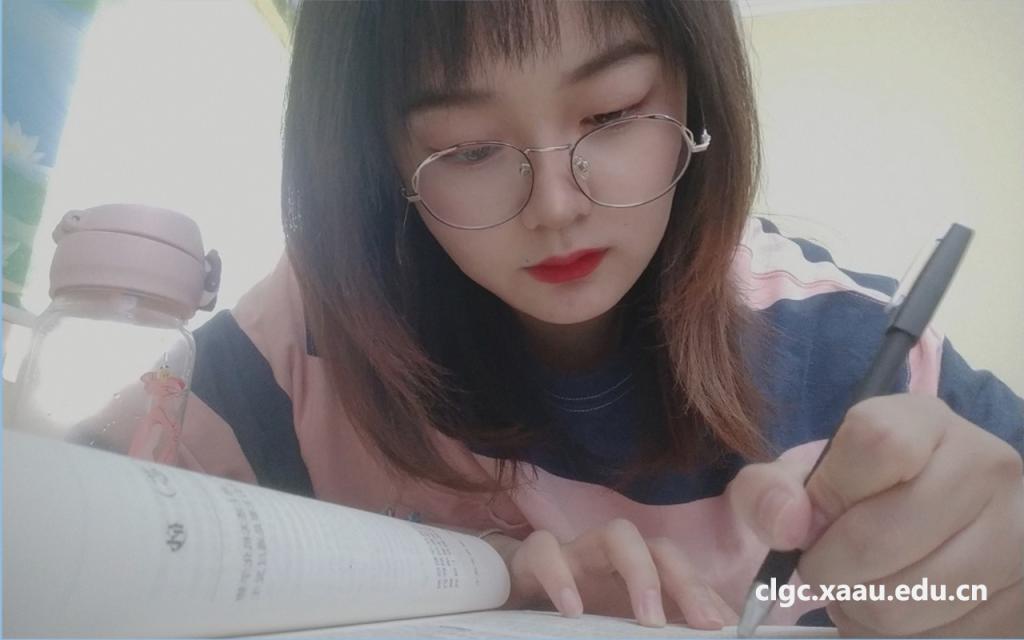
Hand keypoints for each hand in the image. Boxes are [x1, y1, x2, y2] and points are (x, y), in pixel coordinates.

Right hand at [486, 519, 737, 628]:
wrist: (502, 597)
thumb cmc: (569, 613)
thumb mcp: (613, 627)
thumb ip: (657, 627)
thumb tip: (712, 635)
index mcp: (635, 576)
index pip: (680, 571)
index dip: (704, 594)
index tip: (720, 627)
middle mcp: (612, 558)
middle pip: (659, 546)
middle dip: (684, 580)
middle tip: (700, 623)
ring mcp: (576, 552)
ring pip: (616, 533)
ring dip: (640, 571)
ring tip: (649, 618)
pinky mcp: (533, 557)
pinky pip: (546, 550)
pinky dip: (560, 575)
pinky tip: (572, 609)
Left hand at [728, 394, 1023, 635]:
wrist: (925, 519)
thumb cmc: (856, 494)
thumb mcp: (803, 476)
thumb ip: (768, 490)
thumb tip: (786, 525)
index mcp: (925, 422)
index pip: (878, 442)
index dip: (828, 493)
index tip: (810, 517)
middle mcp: (986, 468)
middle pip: (877, 540)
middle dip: (827, 569)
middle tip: (825, 566)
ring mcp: (1015, 534)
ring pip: (902, 603)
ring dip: (858, 609)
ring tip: (860, 586)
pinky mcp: (1022, 596)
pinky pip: (937, 637)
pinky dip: (901, 633)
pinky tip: (900, 602)